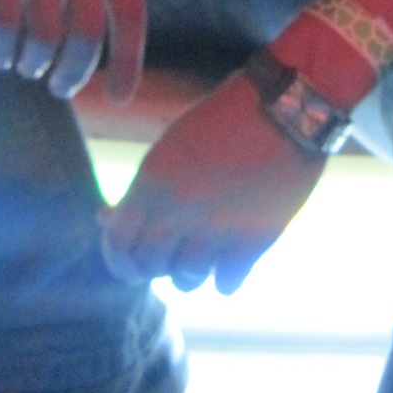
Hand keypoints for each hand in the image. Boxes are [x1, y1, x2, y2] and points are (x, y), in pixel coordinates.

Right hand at [0, 0, 188, 101]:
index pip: (131, 15)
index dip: (129, 62)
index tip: (122, 96)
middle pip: (85, 33)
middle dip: (74, 73)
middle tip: (63, 89)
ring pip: (42, 30)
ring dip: (34, 61)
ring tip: (28, 69)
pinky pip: (1, 12)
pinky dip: (0, 43)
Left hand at [101, 74, 323, 294]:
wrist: (286, 107)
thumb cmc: (224, 118)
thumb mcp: (172, 145)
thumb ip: (143, 189)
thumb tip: (106, 218)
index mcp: (152, 182)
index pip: (117, 244)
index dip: (119, 259)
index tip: (130, 261)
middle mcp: (178, 212)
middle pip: (149, 266)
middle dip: (155, 264)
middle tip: (169, 254)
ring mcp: (216, 231)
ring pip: (186, 280)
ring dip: (191, 271)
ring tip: (204, 252)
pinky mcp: (252, 244)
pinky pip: (224, 285)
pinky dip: (224, 277)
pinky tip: (231, 257)